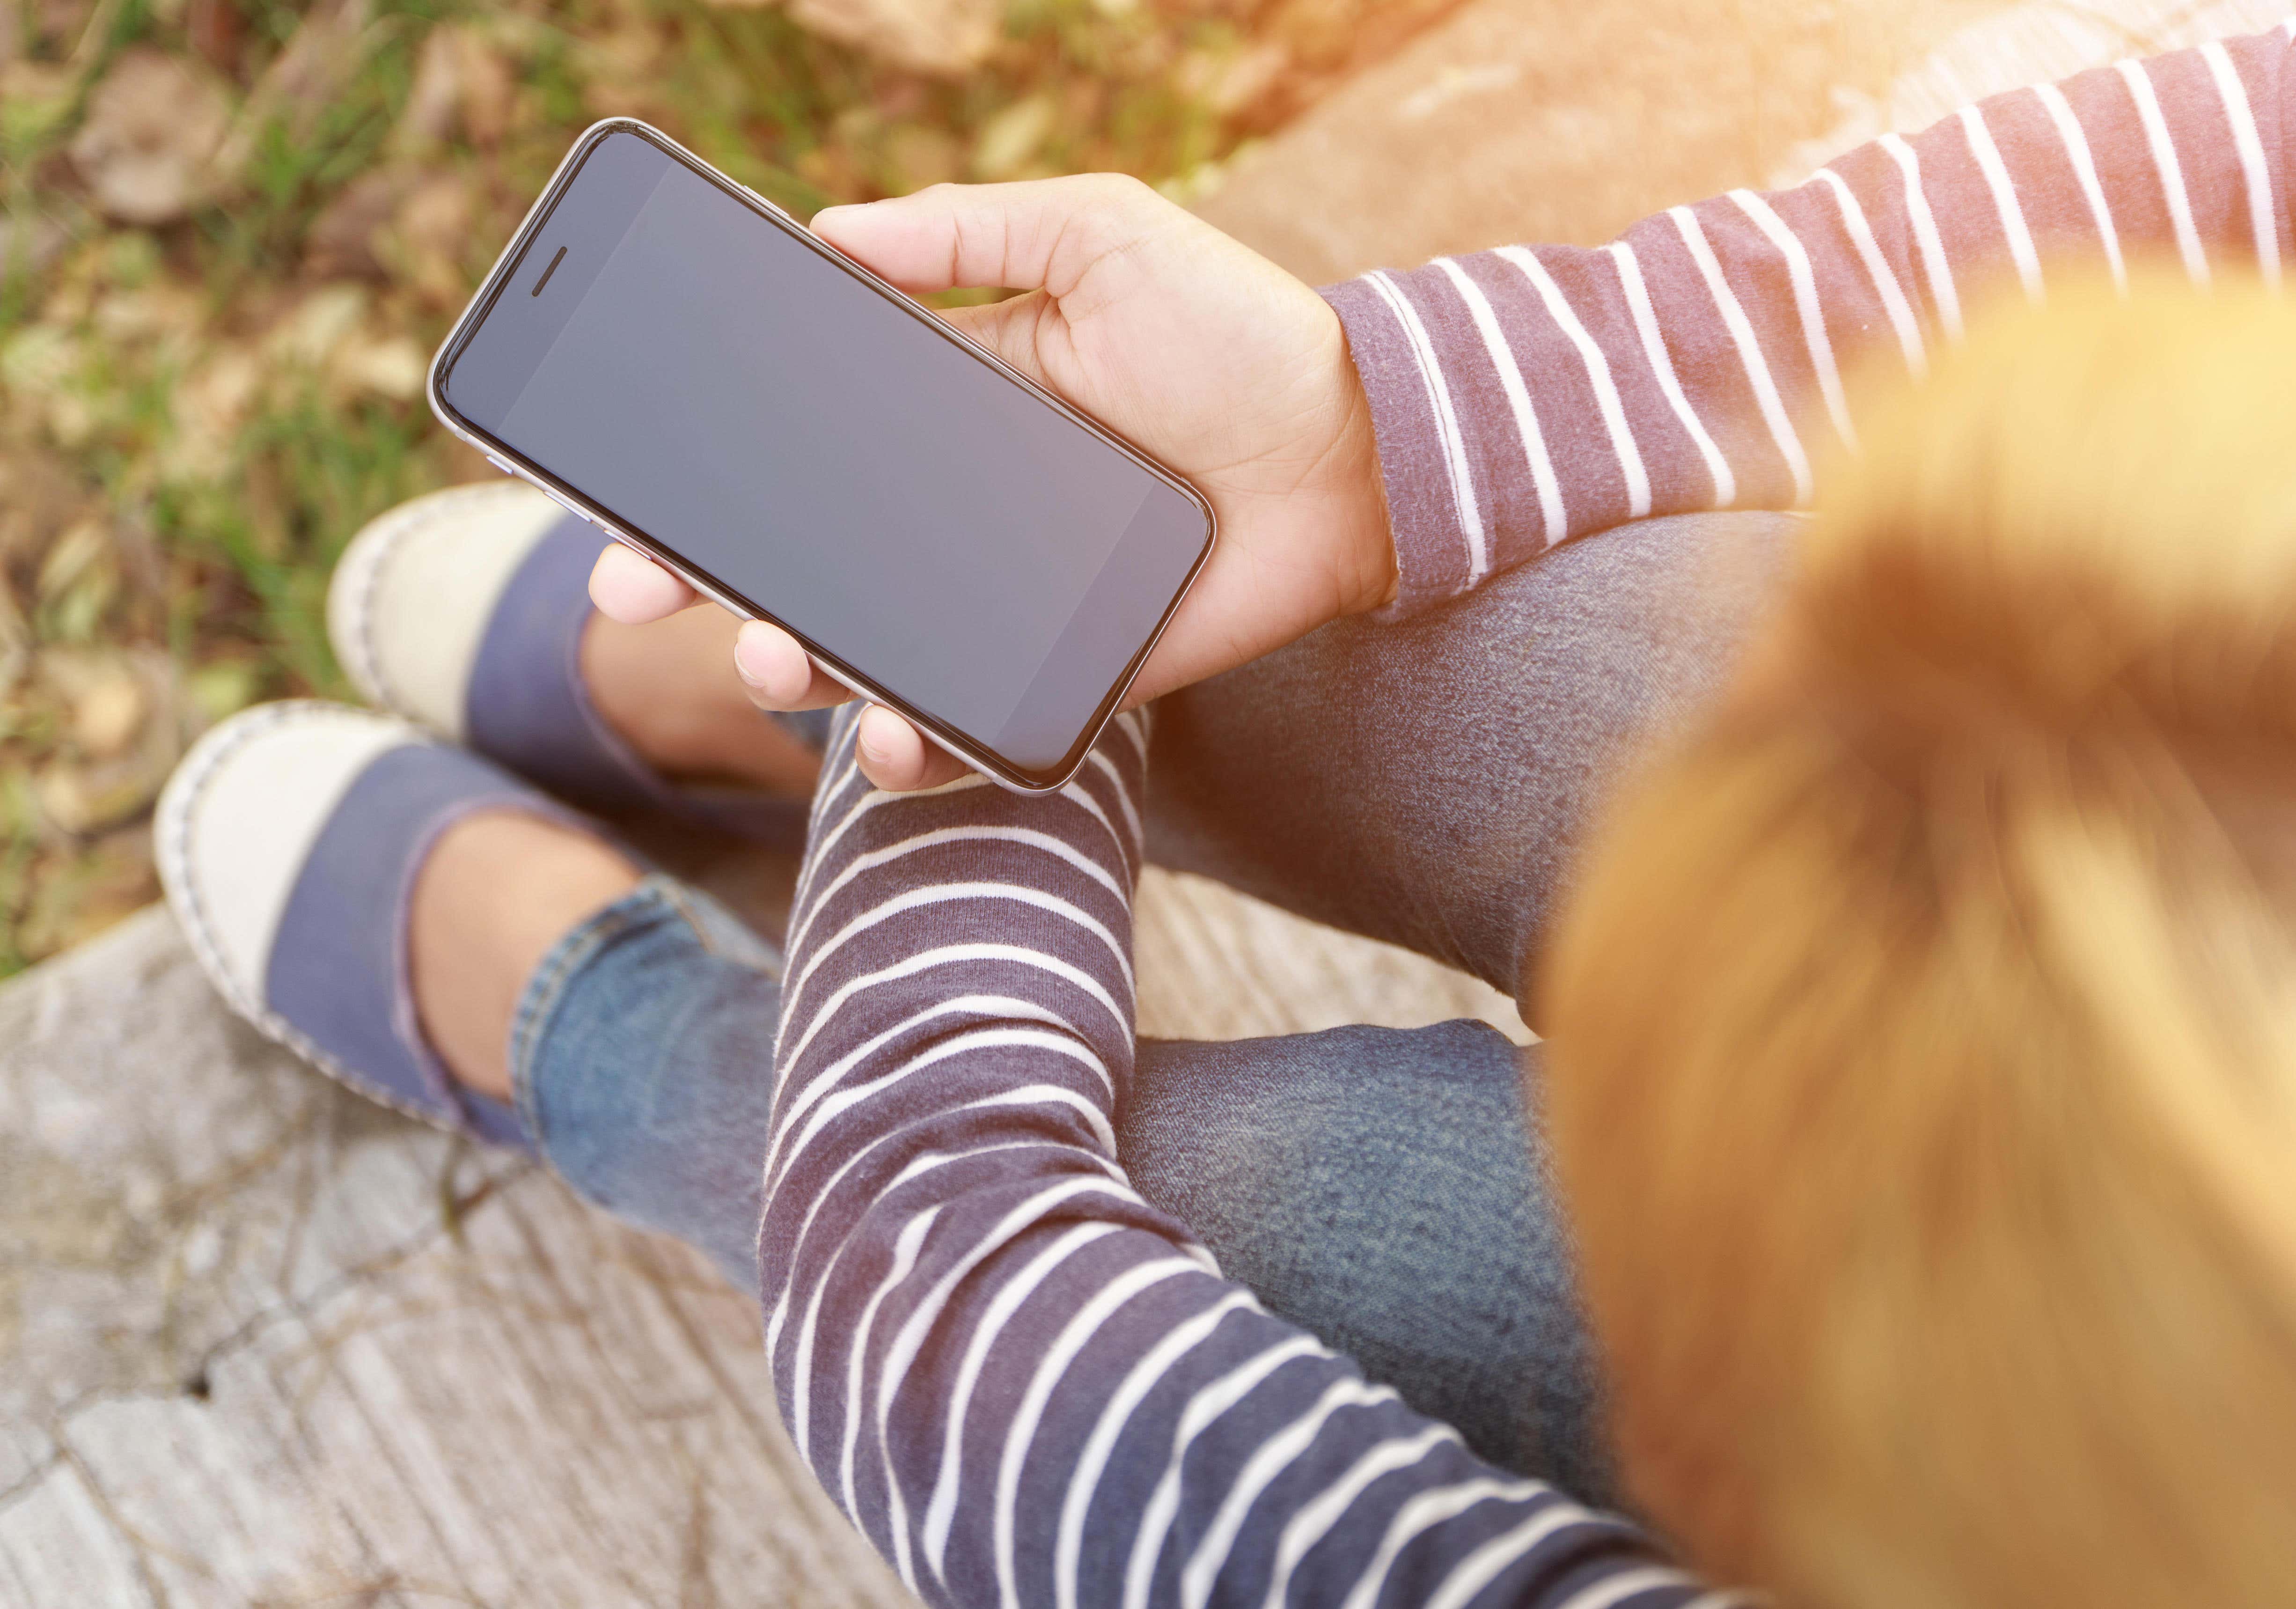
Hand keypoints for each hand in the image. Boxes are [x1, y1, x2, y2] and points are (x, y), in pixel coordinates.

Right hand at [587, 172, 1392, 790]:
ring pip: (860, 657)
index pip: (796, 449)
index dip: (706, 470)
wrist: (1354, 448)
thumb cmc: (1238, 332)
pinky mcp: (1066, 677)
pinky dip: (915, 750)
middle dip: (700, 583)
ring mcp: (1004, 606)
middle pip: (797, 563)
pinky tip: (883, 737)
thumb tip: (831, 228)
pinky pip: (970, 733)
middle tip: (639, 586)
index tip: (625, 482)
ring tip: (769, 661)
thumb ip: (971, 230)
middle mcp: (957, 518)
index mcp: (948, 417)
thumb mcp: (1101, 237)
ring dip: (790, 670)